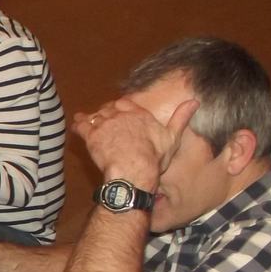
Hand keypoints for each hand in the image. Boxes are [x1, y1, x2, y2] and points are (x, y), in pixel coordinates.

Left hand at [72, 97, 198, 185]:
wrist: (134, 170)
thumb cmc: (154, 158)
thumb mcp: (172, 137)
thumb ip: (181, 117)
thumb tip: (194, 101)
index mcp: (139, 114)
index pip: (125, 103)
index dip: (120, 107)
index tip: (118, 112)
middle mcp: (121, 115)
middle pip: (108, 109)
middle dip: (105, 114)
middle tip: (103, 122)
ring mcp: (105, 124)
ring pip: (95, 116)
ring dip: (92, 119)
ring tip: (88, 123)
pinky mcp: (91, 134)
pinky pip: (80, 124)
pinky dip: (77, 124)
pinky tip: (76, 126)